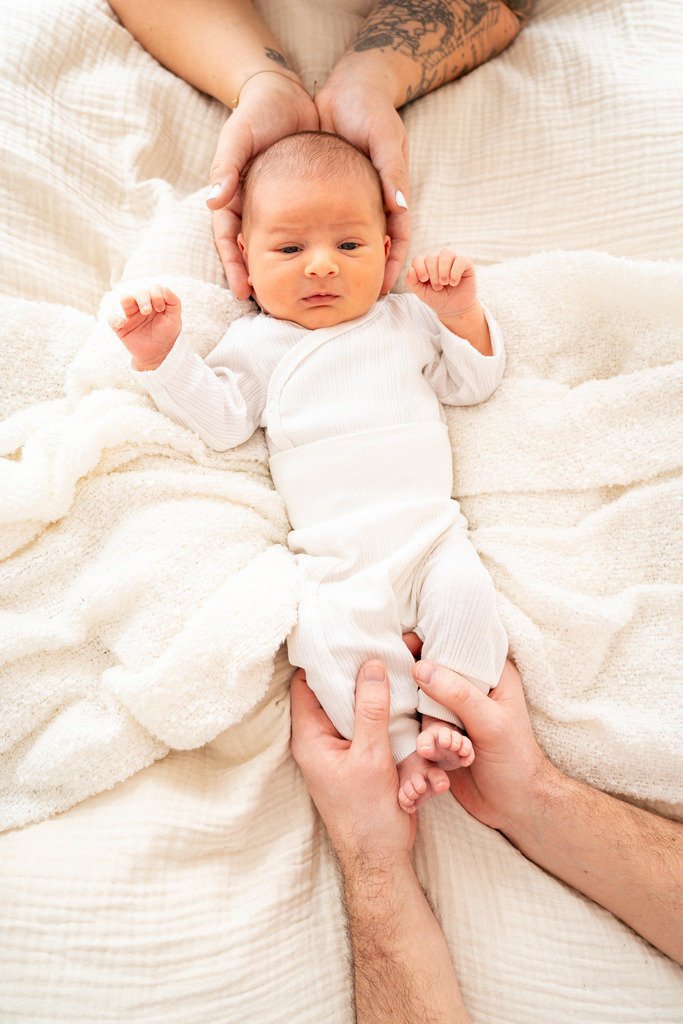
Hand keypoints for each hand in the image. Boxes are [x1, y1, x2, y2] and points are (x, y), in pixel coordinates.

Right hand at [108, 285, 181, 370]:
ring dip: (129, 301)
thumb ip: (174, 303)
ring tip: (142, 312)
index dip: (156, 294)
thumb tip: (165, 288)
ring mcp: (131, 316)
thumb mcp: (175, 320)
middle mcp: (142, 306)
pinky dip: (115, 319)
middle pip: (139, 293)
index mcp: (155, 302)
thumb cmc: (167, 335)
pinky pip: (112, 319)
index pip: (153, 289)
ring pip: (125, 299)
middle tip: (148, 311)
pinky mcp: (121, 328)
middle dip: (144, 299)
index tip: (161, 308)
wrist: (160, 355)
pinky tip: (123, 323)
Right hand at [206, 74, 318, 297]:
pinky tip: (321, 264)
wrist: (286, 94)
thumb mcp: (237, 137)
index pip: (229, 239)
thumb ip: (226, 167)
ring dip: (284, 269)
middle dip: (259, 278)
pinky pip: (304, 228)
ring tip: (297, 295)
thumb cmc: (257, 114)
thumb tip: (212, 201)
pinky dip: (310, 247)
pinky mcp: (301, 199)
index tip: (244, 292)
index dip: (235, 266)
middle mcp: (253, 205)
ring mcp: (277, 204)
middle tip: (270, 306)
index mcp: (233, 196)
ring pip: (278, 244)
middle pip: (253, 249)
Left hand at [290, 661, 415, 867]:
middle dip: (355, 671)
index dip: (323, 660)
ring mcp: (342, 750)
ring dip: (373, 692)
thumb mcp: (371, 757)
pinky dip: (384, 712)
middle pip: (332, 693)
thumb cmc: (368, 815)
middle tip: (378, 644)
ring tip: (393, 663)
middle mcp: (321, 740)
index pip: (306, 684)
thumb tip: (371, 665)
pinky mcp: (362, 759)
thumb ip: (370, 710)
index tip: (346, 637)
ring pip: (354, 708)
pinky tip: (402, 696)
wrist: (380, 860)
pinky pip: (370, 725)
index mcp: (310, 738)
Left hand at [315, 71, 409, 293]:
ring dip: (336, 260)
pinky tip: (300, 253)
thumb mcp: (385, 137)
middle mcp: (371, 200)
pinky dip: (313, 236)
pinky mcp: (328, 190)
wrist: (348, 84)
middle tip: (350, 300)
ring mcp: (349, 196)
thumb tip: (400, 204)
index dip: (391, 265)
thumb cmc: (371, 108)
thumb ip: (391, 170)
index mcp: (390, 193)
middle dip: (362, 272)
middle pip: (369, 244)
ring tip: (322, 286)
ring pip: (345, 237)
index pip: (396, 238)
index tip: (380, 290)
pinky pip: (321, 218)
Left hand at [406, 249, 478, 318]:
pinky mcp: (465, 264)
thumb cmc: (437, 299)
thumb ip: (412, 283)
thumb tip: (411, 269)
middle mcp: (438, 260)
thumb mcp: (422, 294)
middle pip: (431, 257)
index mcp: (426, 266)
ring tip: (445, 282)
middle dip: (433, 274)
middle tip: (438, 288)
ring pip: (446, 253)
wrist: (455, 309)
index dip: (420, 268)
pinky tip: (454, 282)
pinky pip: (460, 259)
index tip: (424, 280)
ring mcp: (452, 260)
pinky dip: (455, 271)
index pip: (419, 259)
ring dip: (443, 269)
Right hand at [413, 657, 553, 833]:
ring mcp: (455, 713)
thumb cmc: (515, 759)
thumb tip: (421, 668)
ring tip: (439, 750)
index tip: (403, 645)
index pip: (456, 646)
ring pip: (424, 708)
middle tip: (427, 717)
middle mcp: (471, 690)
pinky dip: (426, 744)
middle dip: (421, 696)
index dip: (428, 642)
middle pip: (433, 676)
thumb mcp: (490, 723)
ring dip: (429, 731)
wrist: (516, 806)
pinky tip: (438, 759)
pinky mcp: (443, 736)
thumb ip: (457, 694)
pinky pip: (423, 731)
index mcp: (491, 674)